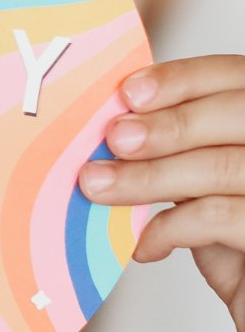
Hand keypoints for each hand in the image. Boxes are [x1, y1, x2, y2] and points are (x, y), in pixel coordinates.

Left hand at [81, 55, 244, 331]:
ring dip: (150, 177)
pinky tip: (145, 244)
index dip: (184, 79)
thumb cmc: (241, 255)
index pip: (238, 76)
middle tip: (113, 140)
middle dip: (166, 124)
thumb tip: (116, 125)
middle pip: (236, 112)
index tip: (129, 92)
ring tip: (99, 187)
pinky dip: (172, 227)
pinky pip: (222, 217)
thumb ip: (183, 154)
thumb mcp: (209, 191)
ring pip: (223, 166)